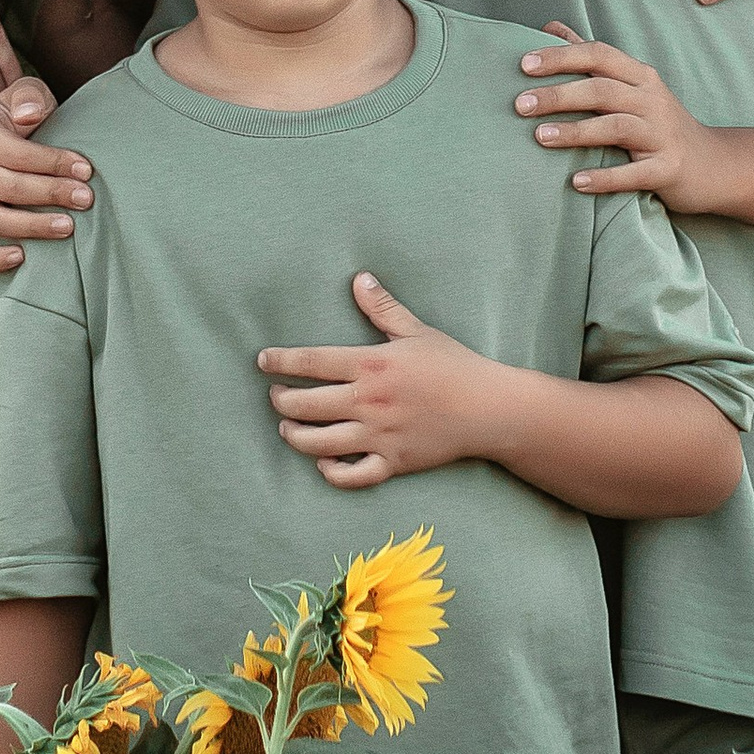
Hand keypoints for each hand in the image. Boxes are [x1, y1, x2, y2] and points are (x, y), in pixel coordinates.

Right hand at [0, 76, 80, 270]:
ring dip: (31, 227)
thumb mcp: (27, 93)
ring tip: (67, 228)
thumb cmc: (21, 115)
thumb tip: (30, 116)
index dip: (53, 163)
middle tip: (86, 199)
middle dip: (51, 194)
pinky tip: (20, 258)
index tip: (87, 170)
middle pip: (8, 188)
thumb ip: (30, 97)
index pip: (16, 155)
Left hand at [257, 273, 505, 487]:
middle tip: (275, 396)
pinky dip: (332, 473)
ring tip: (288, 428)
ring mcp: (380, 436)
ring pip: (320, 444)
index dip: (279, 362)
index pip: (310, 362)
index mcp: (371, 364)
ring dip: (295, 437)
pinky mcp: (394, 463)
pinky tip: (323, 464)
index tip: (263, 362)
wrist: (490, 408)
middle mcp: (369, 402)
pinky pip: (353, 476)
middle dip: (281, 401)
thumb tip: (358, 278)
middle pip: (306, 405)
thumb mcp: (417, 330)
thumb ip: (382, 308)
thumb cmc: (455, 365)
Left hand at [515, 26, 716, 208]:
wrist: (716, 165)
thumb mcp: (633, 86)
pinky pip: (634, 173)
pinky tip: (576, 183)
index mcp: (640, 76)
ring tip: (539, 137)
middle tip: (519, 104)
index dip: (561, 57)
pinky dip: (606, 178)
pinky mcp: (669, 169)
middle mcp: (652, 100)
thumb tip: (550, 26)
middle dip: (559, 95)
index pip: (599, 55)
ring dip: (576, 132)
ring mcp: (662, 135)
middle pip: (602, 90)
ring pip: (616, 127)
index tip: (523, 64)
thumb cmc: (659, 123)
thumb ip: (593, 59)